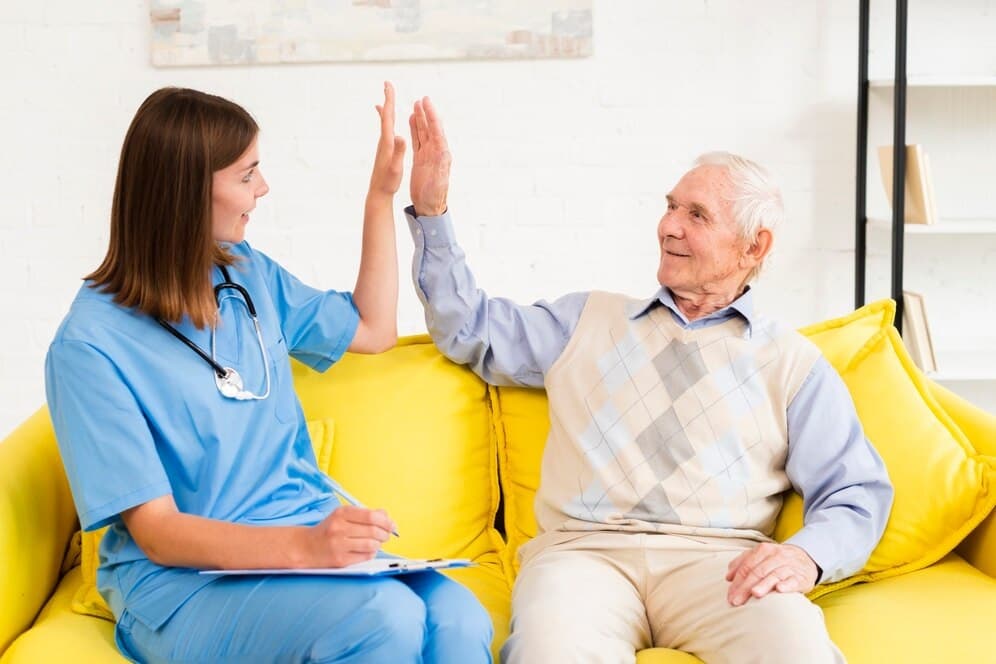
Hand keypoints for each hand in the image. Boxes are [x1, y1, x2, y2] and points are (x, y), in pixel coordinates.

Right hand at [303, 505, 396, 567]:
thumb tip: (386, 516)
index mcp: (341, 513)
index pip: (371, 516)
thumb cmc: (329, 530)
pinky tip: (368, 550)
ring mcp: (339, 545)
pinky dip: (371, 553)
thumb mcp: (343, 515)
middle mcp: (339, 528)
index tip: (391, 524)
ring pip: (371, 545)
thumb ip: (365, 514)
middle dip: (385, 533)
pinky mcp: (340, 560)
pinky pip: (365, 557)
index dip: (386, 521)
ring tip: (377, 542)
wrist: (306, 547)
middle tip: (387, 535)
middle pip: (373, 531)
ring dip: (379, 544)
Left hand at [369, 81, 405, 196]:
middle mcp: (383, 140)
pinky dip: (387, 121)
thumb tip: (401, 136)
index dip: (389, 100)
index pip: (387, 116)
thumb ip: (398, 152)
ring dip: (387, 108)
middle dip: (388, 99)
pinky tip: (387, 121)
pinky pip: (386, 130)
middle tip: (387, 84)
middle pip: (385, 115)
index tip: (388, 86)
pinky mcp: (384, 150)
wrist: (378, 192)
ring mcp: (383, 145)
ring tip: (387, 97)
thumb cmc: (388, 182)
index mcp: (387, 142)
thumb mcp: (396, 167)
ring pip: (385, 122)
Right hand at [408, 96, 450, 216]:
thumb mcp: (438, 176)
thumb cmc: (434, 194)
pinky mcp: (420, 159)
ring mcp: (428, 154)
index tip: (426, 102)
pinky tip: (412, 121)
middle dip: (426, 113)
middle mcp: (436, 151)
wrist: (429, 205)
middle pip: (430, 128)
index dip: (431, 115)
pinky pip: (417, 141)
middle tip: (421, 99)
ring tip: (415, 106)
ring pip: (423, 132)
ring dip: (420, 119)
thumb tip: (439, 145)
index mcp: (441, 153)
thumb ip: (439, 160)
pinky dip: (415, 130)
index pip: (436, 129)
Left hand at [725, 542, 818, 605]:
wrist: (806, 557)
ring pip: (774, 575)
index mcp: (763, 550)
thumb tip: (728, 577)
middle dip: (745, 587)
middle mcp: (776, 556)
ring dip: (764, 584)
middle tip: (736, 600)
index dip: (737, 581)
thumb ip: (743, 563)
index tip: (730, 595)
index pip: (747, 566)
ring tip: (754, 593)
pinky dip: (786, 585)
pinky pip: (794, 580)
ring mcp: (789, 566)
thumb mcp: (761, 556)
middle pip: (758, 572)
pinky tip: (779, 589)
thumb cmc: (778, 560)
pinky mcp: (802, 577)